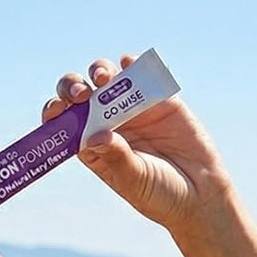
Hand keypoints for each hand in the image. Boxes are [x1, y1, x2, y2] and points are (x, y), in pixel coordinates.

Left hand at [42, 54, 235, 231]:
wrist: (200, 193)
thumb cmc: (160, 194)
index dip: (56, 111)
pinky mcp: (159, 99)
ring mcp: (132, 109)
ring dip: (100, 71)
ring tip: (105, 78)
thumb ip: (117, 158)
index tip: (58, 109)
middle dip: (73, 87)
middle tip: (82, 94)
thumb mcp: (135, 180)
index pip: (64, 123)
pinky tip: (128, 62)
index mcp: (91, 146)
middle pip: (80, 95)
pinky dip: (133, 64)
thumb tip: (94, 137)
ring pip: (107, 79)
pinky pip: (142, 74)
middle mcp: (107, 123)